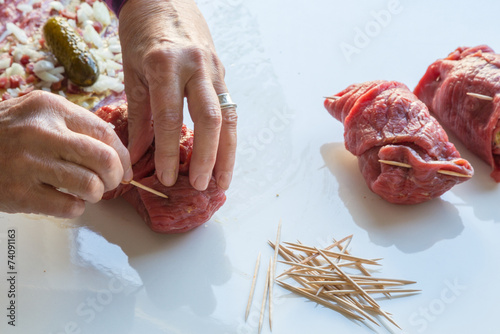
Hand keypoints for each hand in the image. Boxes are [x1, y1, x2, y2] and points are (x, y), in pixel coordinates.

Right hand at [0, 91, 132, 217]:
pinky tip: (66, 201)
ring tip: (87, 192)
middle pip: (104, 159)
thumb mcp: (36, 113)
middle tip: (111, 183)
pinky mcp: (19, 193)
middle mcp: (40, 132)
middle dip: (116, 176)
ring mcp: (28, 163)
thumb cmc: (5, 135)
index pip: (105, 132)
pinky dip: (76, 208)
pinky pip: (69, 207)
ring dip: (96, 194)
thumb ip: (73, 124)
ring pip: (90, 185)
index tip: (125, 168)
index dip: (124, 155)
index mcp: (50, 108)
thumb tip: (115, 149)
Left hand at [119, 0, 236, 190]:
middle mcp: (195, 66)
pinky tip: (225, 157)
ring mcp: (214, 69)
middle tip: (201, 185)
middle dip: (208, 156)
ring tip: (223, 181)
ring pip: (228, 116)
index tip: (167, 177)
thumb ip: (139, 115)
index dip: (169, 151)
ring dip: (227, 152)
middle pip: (209, 118)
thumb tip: (136, 154)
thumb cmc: (142, 33)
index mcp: (165, 64)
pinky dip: (228, 136)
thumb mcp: (132, 71)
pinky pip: (230, 108)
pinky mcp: (222, 73)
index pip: (170, 116)